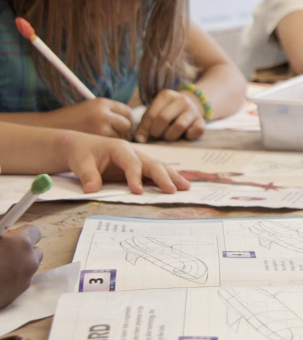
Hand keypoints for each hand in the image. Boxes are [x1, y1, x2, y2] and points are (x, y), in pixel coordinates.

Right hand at [0, 226, 41, 308]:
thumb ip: (2, 236)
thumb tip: (3, 235)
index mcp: (21, 244)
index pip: (34, 231)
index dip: (22, 232)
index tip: (10, 236)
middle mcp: (29, 262)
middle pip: (35, 250)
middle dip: (22, 250)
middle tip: (4, 251)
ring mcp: (25, 280)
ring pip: (29, 267)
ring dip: (19, 265)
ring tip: (0, 266)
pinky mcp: (17, 295)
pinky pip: (19, 282)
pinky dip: (12, 279)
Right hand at [44, 98, 132, 138]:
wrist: (48, 127)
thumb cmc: (71, 119)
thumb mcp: (90, 108)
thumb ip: (108, 113)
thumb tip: (129, 123)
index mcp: (102, 103)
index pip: (127, 111)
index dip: (126, 120)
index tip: (122, 126)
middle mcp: (103, 113)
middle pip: (127, 124)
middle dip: (124, 130)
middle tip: (114, 134)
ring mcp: (100, 127)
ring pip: (120, 135)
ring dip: (115, 138)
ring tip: (101, 138)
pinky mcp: (96, 139)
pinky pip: (110, 143)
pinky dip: (107, 145)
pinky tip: (96, 144)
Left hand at [60, 131, 189, 193]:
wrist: (81, 147)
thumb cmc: (81, 153)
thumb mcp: (80, 163)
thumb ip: (88, 175)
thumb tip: (91, 190)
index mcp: (120, 148)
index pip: (132, 163)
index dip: (135, 177)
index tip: (137, 192)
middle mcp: (134, 152)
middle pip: (152, 163)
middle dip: (164, 177)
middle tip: (173, 190)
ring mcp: (139, 159)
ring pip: (159, 167)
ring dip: (172, 177)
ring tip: (186, 187)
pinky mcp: (139, 167)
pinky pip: (155, 172)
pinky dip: (168, 178)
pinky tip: (178, 185)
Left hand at [134, 89, 204, 142]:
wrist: (190, 107)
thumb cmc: (167, 112)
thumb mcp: (155, 113)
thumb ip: (145, 124)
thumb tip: (138, 139)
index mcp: (166, 95)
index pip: (151, 114)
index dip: (144, 129)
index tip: (142, 137)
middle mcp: (181, 100)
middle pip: (164, 119)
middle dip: (156, 132)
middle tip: (156, 135)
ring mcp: (193, 110)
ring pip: (179, 126)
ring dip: (170, 136)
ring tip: (167, 136)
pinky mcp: (202, 121)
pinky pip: (195, 131)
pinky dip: (188, 136)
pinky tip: (184, 135)